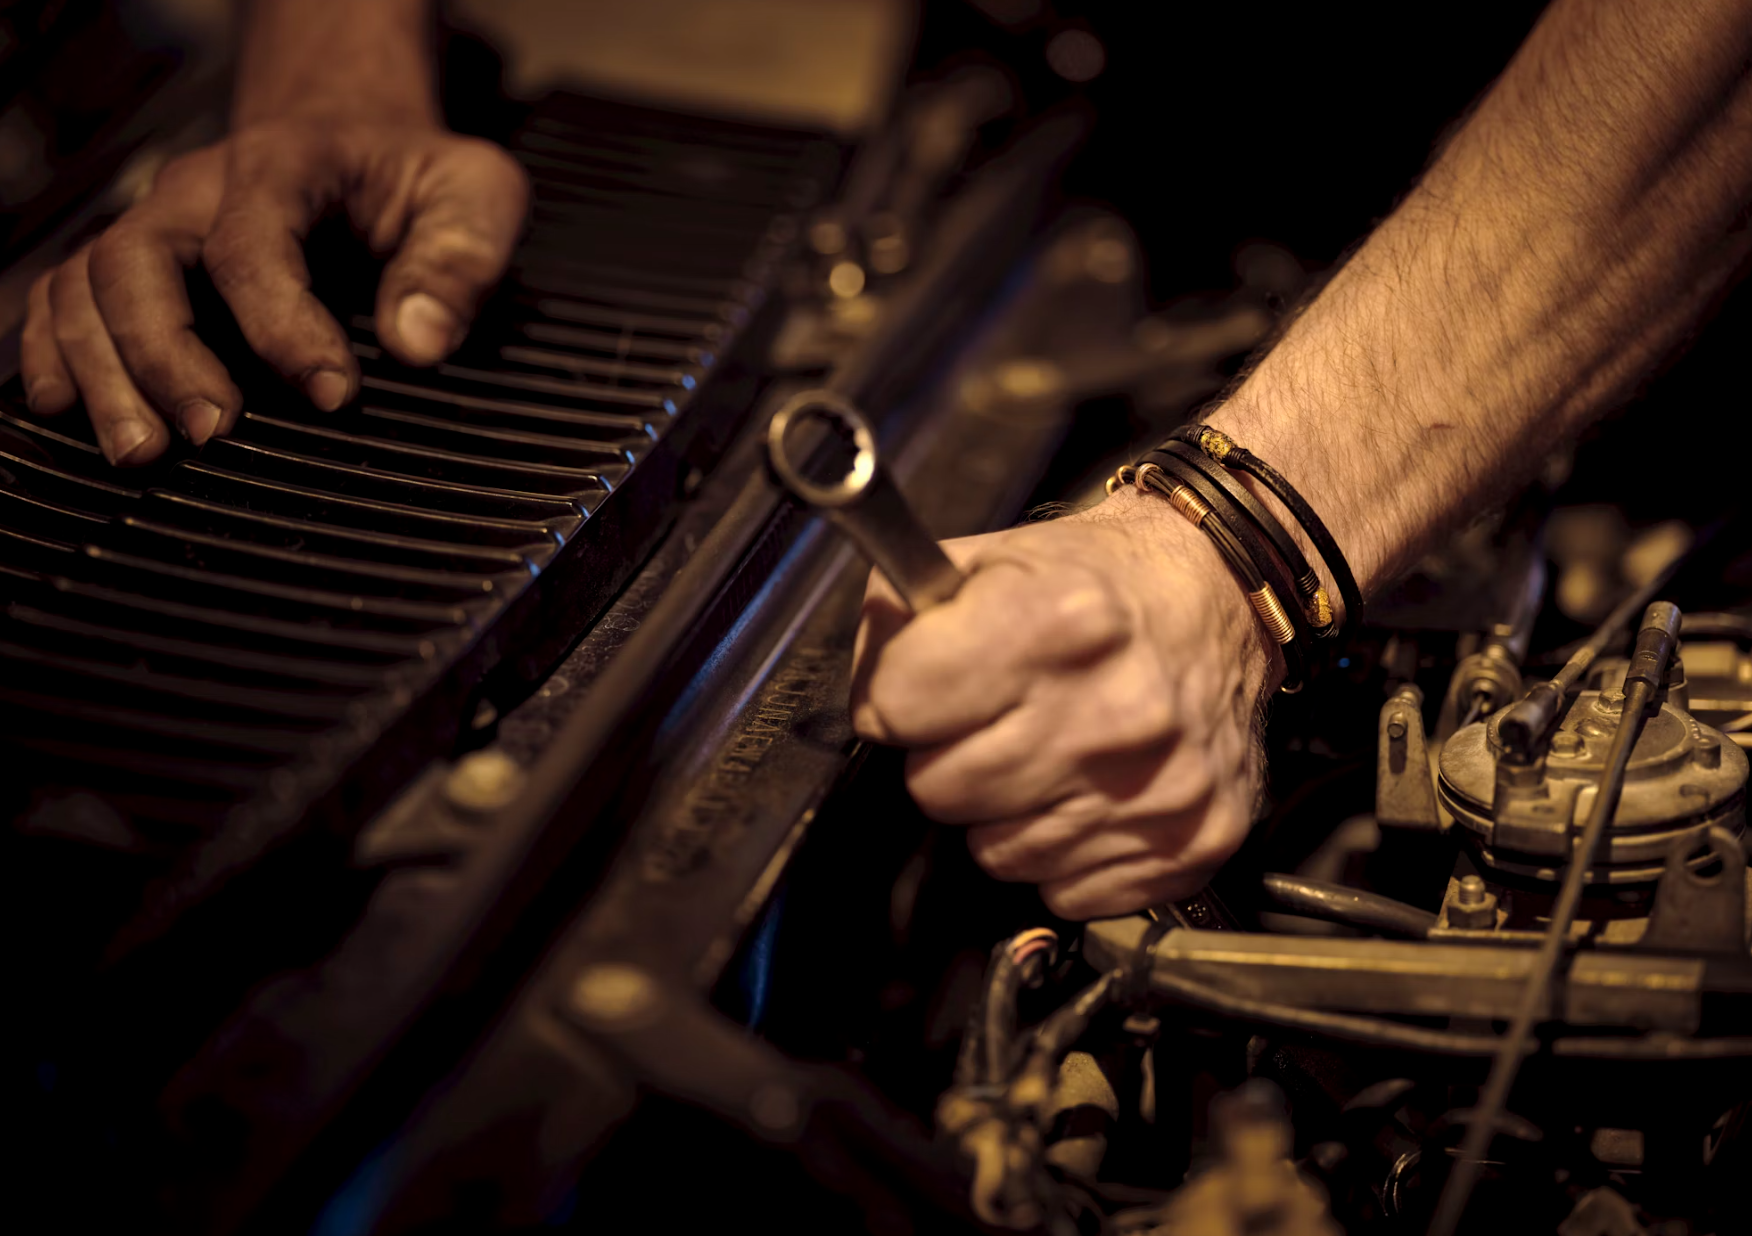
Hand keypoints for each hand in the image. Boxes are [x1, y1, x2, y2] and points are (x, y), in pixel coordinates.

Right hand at [19, 119, 528, 465]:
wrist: (357, 139)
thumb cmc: (416, 179)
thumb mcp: (475, 195)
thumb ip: (459, 263)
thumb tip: (419, 343)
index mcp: (285, 163)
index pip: (256, 241)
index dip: (285, 324)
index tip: (334, 395)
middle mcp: (200, 191)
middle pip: (139, 260)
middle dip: (166, 354)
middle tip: (211, 433)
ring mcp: (158, 227)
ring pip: (86, 285)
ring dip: (104, 371)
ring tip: (142, 451)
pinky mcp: (138, 266)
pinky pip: (62, 298)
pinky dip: (55, 352)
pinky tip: (68, 410)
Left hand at [850, 495, 1273, 919]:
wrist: (1221, 596)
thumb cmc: (1098, 583)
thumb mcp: (990, 558)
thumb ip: (901, 617)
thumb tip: (869, 701)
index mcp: (1057, 622)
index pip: (896, 706)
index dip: (897, 697)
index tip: (926, 688)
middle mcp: (1114, 711)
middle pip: (938, 790)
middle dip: (949, 757)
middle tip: (994, 721)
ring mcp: (1157, 787)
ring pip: (996, 854)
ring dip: (1006, 812)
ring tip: (1048, 752)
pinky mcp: (1192, 842)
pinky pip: (1066, 889)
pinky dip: (1066, 852)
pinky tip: (1091, 792)